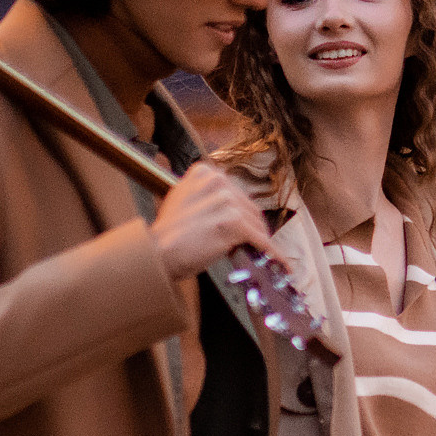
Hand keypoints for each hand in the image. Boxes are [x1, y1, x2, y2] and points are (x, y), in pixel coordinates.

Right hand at [150, 163, 279, 280]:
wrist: (156, 252)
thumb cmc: (168, 234)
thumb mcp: (182, 200)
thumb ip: (205, 198)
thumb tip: (228, 209)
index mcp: (204, 172)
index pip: (236, 193)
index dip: (243, 213)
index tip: (248, 227)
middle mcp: (217, 181)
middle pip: (249, 207)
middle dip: (254, 229)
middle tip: (254, 246)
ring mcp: (226, 201)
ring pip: (256, 225)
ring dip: (260, 244)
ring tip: (264, 257)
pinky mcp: (234, 223)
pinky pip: (261, 241)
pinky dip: (273, 254)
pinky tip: (279, 263)